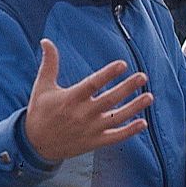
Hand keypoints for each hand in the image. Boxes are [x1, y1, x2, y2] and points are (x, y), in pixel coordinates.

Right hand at [24, 39, 151, 162]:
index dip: (108, 74)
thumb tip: (46, 41)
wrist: (36, 145)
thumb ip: (49, 64)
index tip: (123, 64)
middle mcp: (82, 114)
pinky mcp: (94, 142)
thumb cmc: (40, 112)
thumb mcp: (42, 87)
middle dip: (127, 87)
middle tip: (143, 76)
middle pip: (110, 99)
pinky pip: (115, 137)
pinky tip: (143, 123)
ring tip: (149, 96)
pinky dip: (129, 131)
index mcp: (71, 98)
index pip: (93, 84)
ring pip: (117, 117)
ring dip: (134, 107)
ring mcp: (90, 129)